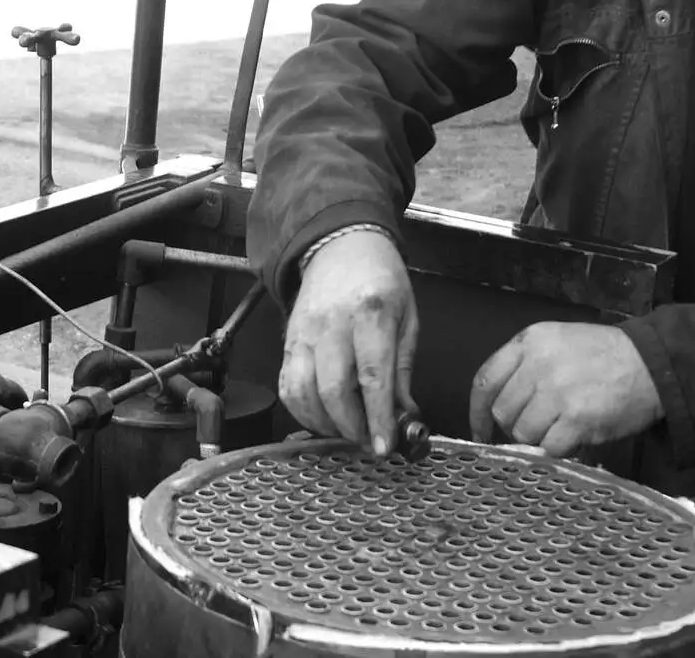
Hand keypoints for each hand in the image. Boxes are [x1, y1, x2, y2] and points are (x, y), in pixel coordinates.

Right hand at [279, 230, 417, 455]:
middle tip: (367, 441)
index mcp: (370, 313)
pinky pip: (287, 387)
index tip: (383, 446)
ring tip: (347, 430)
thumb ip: (403, 369)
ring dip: (325, 424)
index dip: (377, 417)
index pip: (372, 375)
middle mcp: (331, 324)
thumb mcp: (408, 318)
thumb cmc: (380, 282)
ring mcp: (303, 334)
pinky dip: (302, 412)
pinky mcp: (287, 342)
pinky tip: (323, 417)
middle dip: (351, 427)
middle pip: (333, 390)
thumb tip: (403, 416)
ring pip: (304, 393)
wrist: (340, 248)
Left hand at [468, 322, 661, 455]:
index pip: (484, 380)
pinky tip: (574, 437)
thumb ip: (525, 365)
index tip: (480, 430)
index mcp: (529, 341)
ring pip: (524, 433)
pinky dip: (560, 449)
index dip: (477, 411)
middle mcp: (537, 365)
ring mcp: (556, 393)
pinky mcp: (576, 419)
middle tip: (539, 426)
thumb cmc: (604, 354)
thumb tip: (498, 407)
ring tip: (562, 427)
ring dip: (540, 438)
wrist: (652, 364)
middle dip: (516, 425)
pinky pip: (550, 447)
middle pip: (503, 411)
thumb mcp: (558, 341)